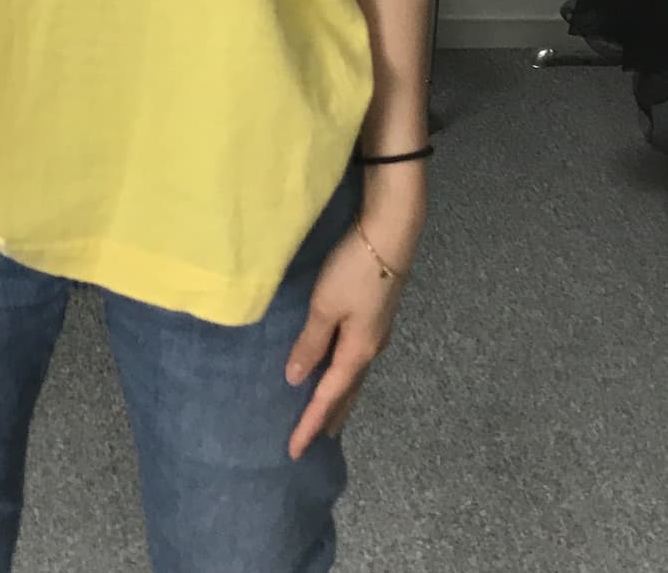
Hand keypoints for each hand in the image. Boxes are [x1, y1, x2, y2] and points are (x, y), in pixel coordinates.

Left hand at [284, 207, 422, 459]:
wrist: (391, 234)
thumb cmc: (354, 270)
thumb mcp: (324, 306)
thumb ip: (310, 342)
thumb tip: (295, 379)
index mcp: (357, 352)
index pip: (328, 397)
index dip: (309, 424)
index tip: (294, 451)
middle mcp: (371, 348)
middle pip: (347, 392)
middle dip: (330, 416)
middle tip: (316, 440)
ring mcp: (377, 331)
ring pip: (355, 374)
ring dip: (340, 396)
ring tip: (327, 411)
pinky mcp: (377, 314)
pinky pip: (357, 357)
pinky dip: (345, 373)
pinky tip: (340, 366)